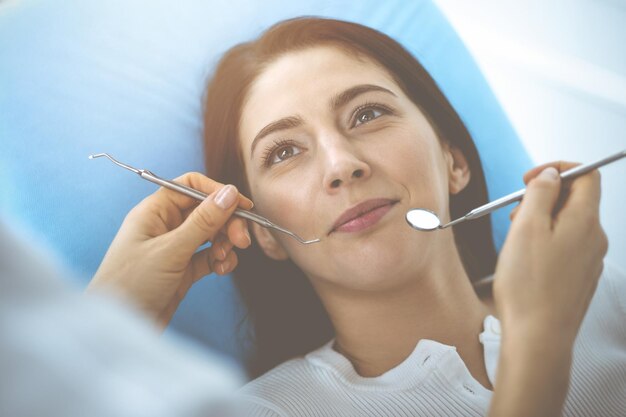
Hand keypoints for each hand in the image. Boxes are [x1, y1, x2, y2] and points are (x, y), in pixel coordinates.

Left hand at [87, 173, 252, 327]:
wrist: (118, 329)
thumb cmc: (131, 285)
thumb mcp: (171, 250)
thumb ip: (203, 221)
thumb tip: (230, 193)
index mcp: (154, 212)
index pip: (191, 188)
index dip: (218, 193)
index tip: (243, 205)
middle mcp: (164, 226)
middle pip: (206, 211)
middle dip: (227, 223)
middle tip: (242, 240)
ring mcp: (174, 248)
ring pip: (211, 234)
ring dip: (225, 243)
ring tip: (225, 259)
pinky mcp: (183, 270)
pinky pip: (209, 256)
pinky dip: (220, 261)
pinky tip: (221, 270)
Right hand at [489, 162, 607, 416]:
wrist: (538, 337)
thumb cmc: (529, 287)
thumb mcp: (526, 227)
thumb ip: (541, 193)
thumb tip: (551, 175)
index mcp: (585, 221)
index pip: (587, 175)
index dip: (558, 169)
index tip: (530, 180)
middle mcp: (594, 239)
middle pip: (576, 200)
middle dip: (544, 198)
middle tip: (516, 212)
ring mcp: (589, 260)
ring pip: (569, 224)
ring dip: (543, 221)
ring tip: (516, 240)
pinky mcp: (580, 277)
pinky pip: (566, 246)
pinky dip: (546, 242)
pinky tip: (526, 260)